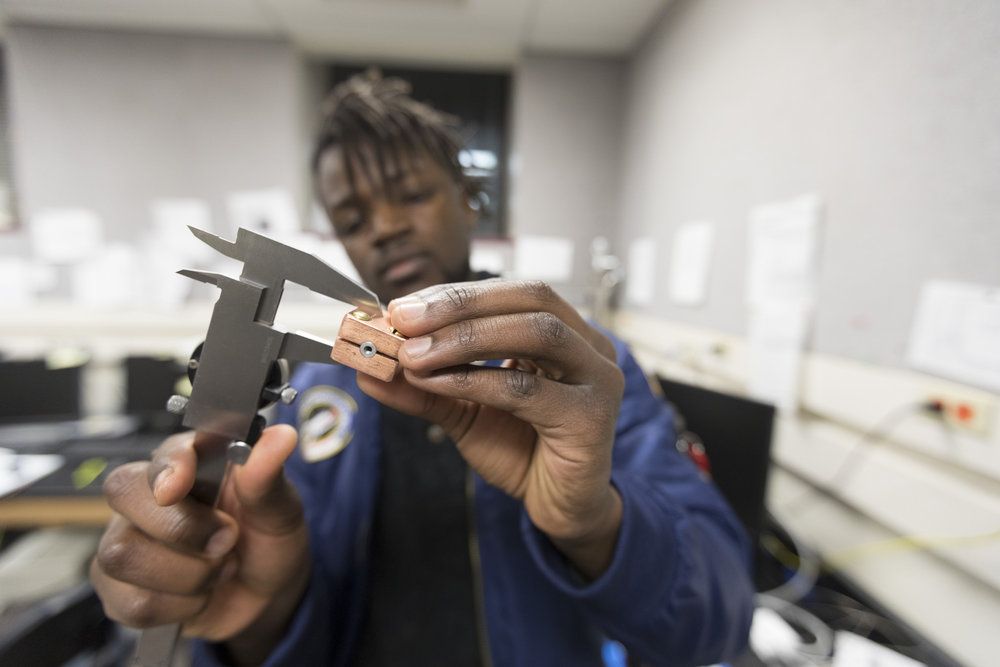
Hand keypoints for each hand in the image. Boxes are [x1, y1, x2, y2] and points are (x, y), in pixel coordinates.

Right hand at [90, 426, 308, 658]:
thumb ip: (268, 478)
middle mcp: (148, 497)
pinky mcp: (121, 591)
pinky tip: (200, 596)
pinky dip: (179, 607)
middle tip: (228, 540)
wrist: (266, 596)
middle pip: (124, 494)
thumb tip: (281, 437)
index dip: (169, 466)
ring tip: (220, 569)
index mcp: (190, 463)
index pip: (161, 453)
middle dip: (182, 527)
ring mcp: (127, 542)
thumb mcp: (280, 509)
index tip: (180, 485)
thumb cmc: (266, 539)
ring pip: (122, 555)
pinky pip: (132, 603)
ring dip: (188, 573)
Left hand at [356, 279, 625, 576]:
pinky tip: (433, 382)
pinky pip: (526, 388)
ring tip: (413, 354)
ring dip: (466, 337)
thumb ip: (423, 387)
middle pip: (530, 299)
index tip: (402, 307)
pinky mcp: (591, 417)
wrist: (560, 509)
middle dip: (461, 305)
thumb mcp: (463, 411)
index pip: (511, 293)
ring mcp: (597, 378)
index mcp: (566, 333)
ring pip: (535, 333)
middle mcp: (590, 347)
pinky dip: (473, 380)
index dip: (456, 294)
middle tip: (403, 319)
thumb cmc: (521, 451)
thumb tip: (366, 368)